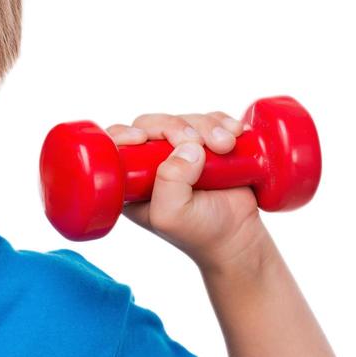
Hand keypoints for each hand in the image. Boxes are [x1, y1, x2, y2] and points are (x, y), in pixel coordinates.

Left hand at [105, 111, 268, 271]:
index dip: (124, 134)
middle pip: (154, 125)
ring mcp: (180, 151)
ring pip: (185, 120)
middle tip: (202, 144)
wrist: (237, 236)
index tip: (141, 138)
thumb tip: (187, 148)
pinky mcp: (207, 145)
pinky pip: (210, 120)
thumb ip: (170, 182)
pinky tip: (234, 134)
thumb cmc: (200, 232)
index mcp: (132, 181)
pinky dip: (222, 123)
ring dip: (207, 126)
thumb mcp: (172, 215)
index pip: (117, 146)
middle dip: (177, 127)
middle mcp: (152, 163)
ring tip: (227, 146)